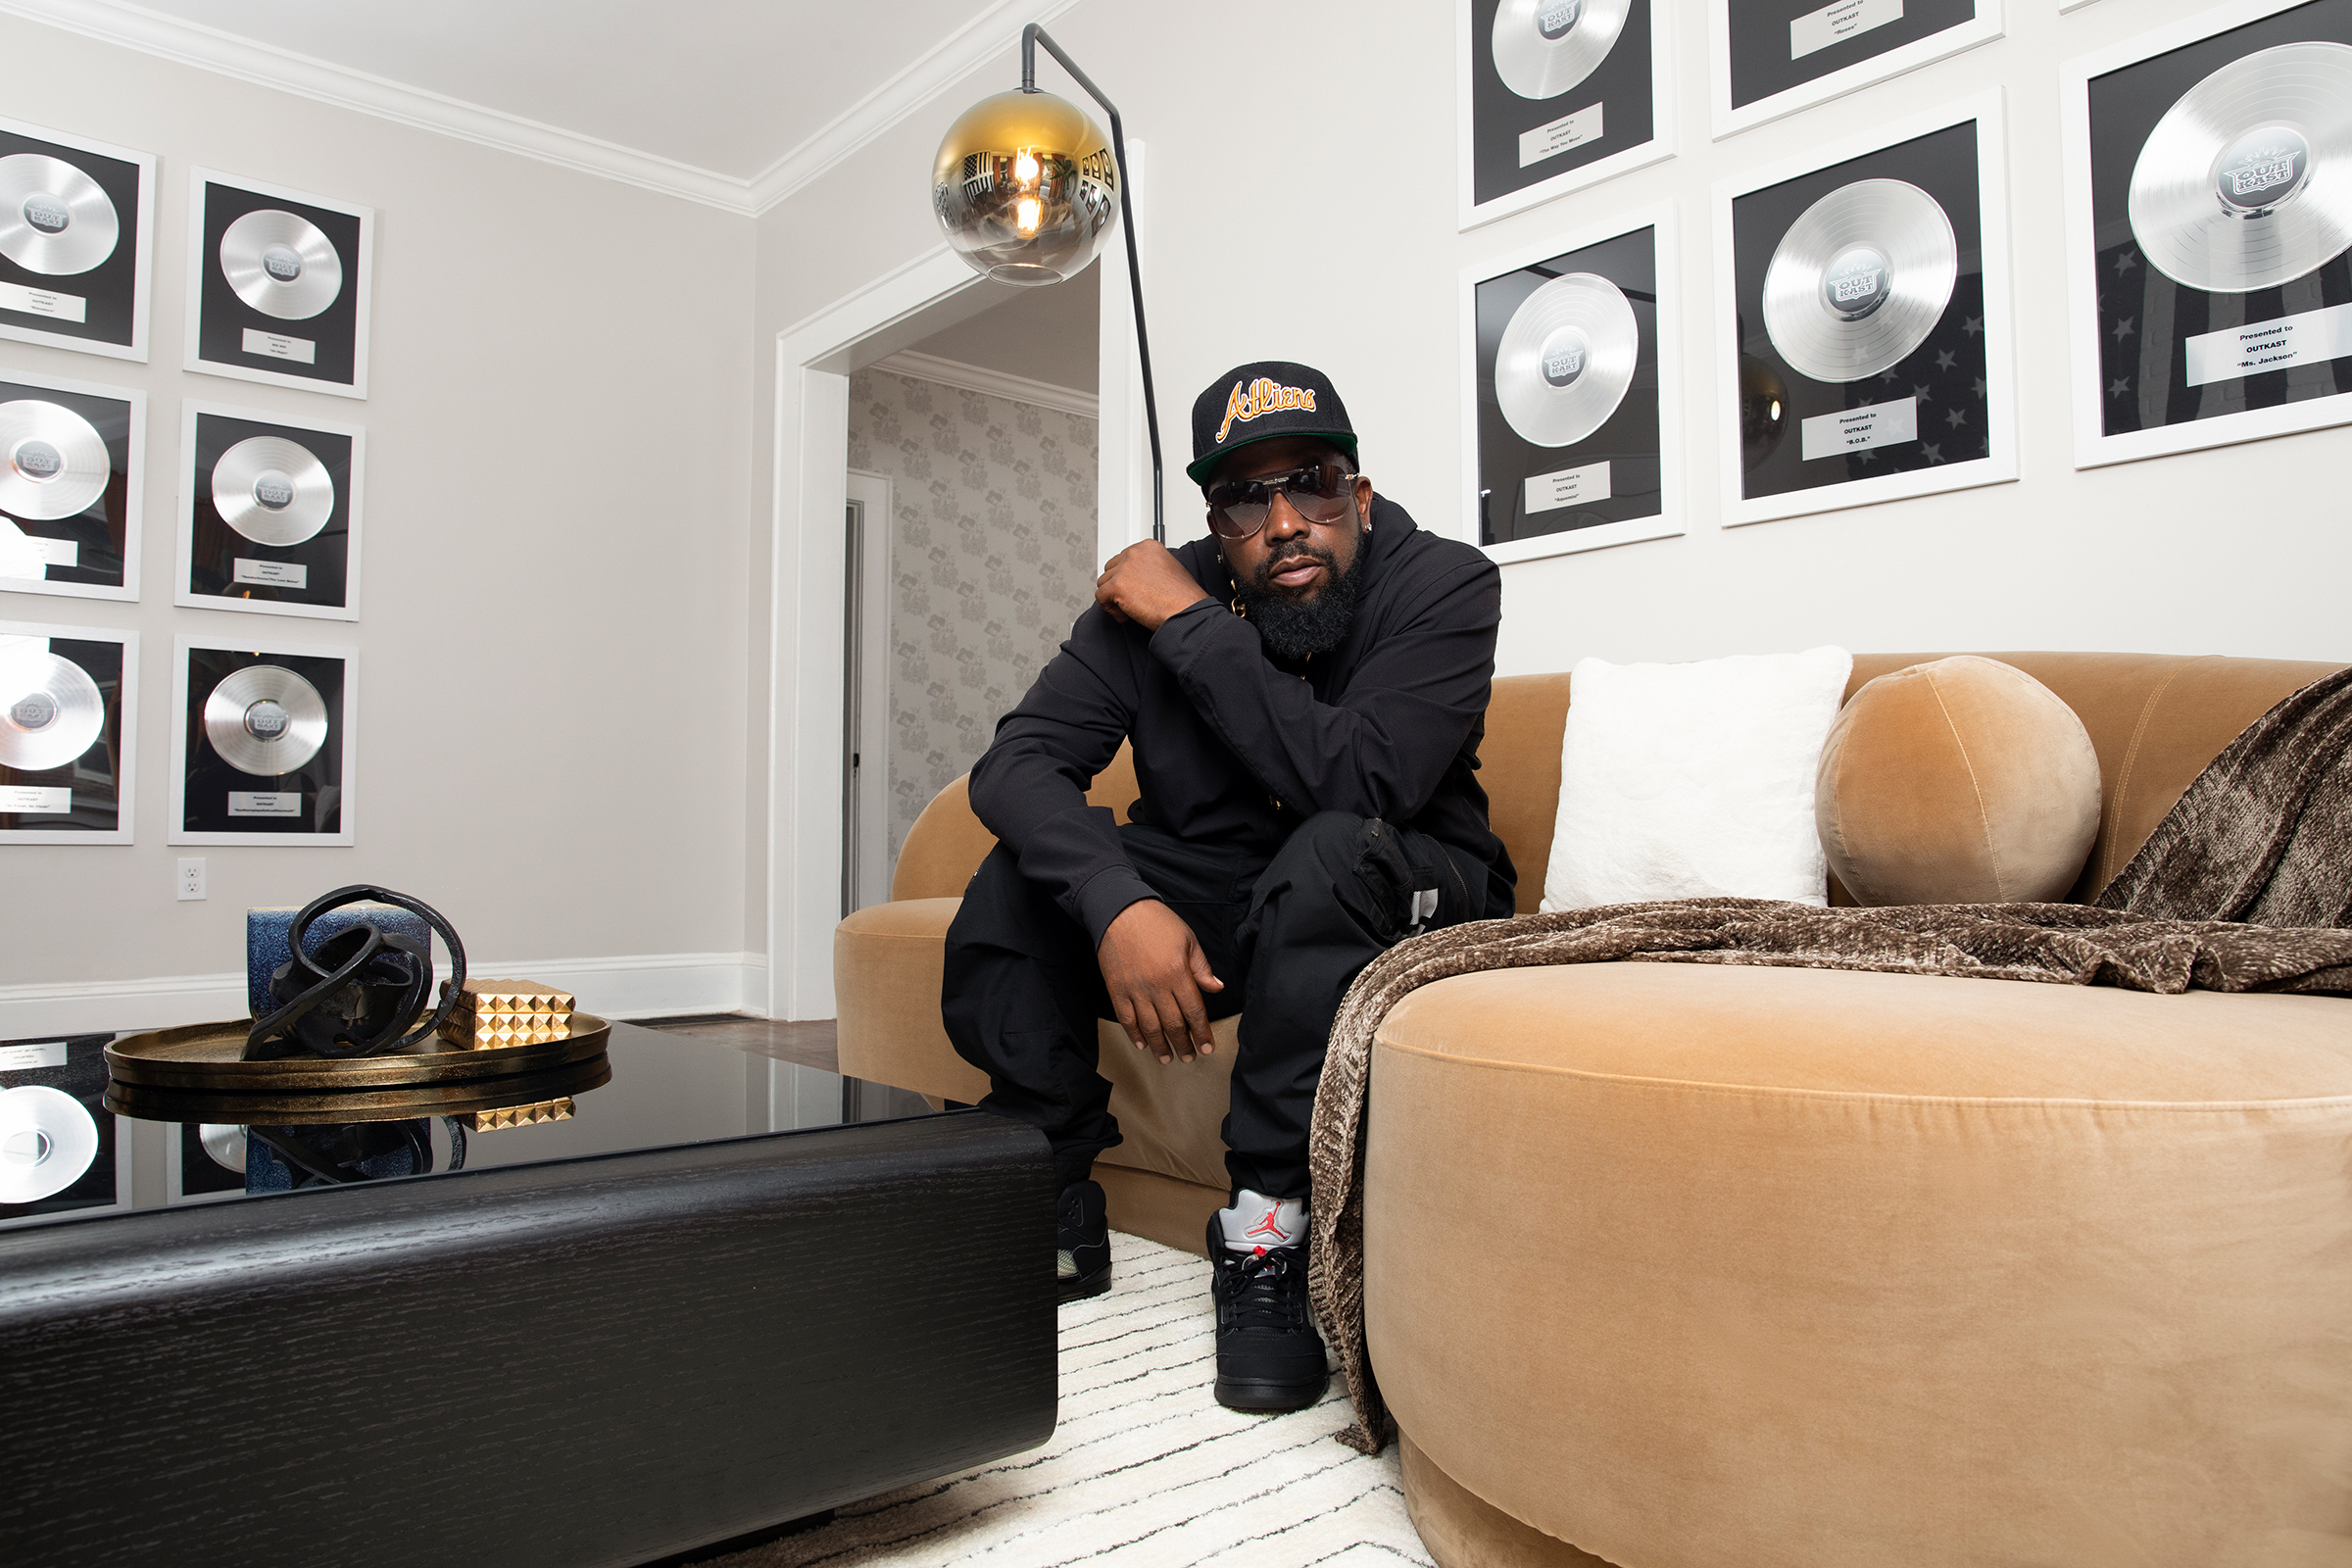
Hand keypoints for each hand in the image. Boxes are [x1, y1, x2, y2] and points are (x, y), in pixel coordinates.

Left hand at [1095, 541, 1212, 630]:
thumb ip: (1151, 567)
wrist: (1186, 610)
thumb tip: (1138, 577)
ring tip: (1129, 609)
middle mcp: (1135, 553)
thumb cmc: (1183, 597)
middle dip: (1118, 585)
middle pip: (1111, 568)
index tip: (1134, 588)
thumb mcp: (1170, 569)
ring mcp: (1125, 568)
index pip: (1124, 558)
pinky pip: (1100, 597)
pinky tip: (1125, 615)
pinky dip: (1110, 609)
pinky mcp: (1117, 585)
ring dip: (1113, 597)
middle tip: (1131, 600)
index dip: (1127, 577)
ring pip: (1104, 582)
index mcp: (1148, 547)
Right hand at [1097, 899, 1223, 1063]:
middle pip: (1173, 1024)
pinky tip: (1142, 1044)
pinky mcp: (1116, 989)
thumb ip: (1201, 967)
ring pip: (1149, 1027)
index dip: (1201, 1032)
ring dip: (1160, 1046)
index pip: (1194, 1011)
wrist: (1119, 910)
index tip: (1206, 1047)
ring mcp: (1135, 989)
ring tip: (1167, 1059)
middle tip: (1189, 1057)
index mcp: (1178, 973)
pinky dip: (1134, 1034)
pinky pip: (1126, 1018)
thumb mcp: (1188, 939)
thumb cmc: (1156, 922)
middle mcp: (1157, 985)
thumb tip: (1216, 988)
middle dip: (1183, 1044)